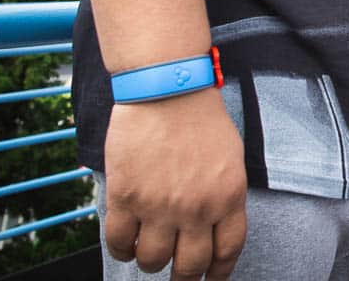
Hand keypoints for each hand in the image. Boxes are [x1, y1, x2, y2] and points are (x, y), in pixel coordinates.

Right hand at [103, 87, 246, 279]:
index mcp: (228, 197)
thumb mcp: (229, 157)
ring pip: (152, 261)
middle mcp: (197, 209)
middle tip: (174, 272)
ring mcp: (160, 206)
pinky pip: (119, 243)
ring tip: (146, 250)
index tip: (210, 280)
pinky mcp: (126, 197)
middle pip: (190, 266)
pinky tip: (124, 243)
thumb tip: (214, 225)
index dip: (217, 274)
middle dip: (182, 276)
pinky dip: (120, 250)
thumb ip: (223, 194)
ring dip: (149, 261)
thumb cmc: (199, 114)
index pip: (227, 252)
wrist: (166, 86)